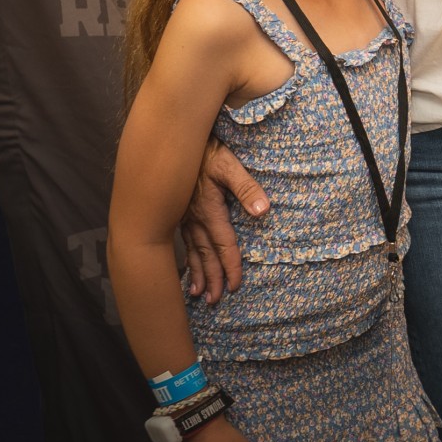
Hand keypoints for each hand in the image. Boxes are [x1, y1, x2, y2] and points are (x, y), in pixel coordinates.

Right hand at [179, 142, 266, 302]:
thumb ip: (246, 188)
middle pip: (205, 254)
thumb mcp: (230, 165)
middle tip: (215, 300)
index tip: (235, 285)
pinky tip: (185, 270)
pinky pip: (183, 242)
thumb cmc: (207, 151)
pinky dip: (185, 259)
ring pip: (191, 251)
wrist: (177, 141)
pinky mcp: (178, 213)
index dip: (230, 265)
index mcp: (208, 210)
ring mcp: (183, 217)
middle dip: (211, 278)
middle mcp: (194, 218)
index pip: (223, 244)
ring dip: (196, 273)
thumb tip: (263, 211)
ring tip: (198, 294)